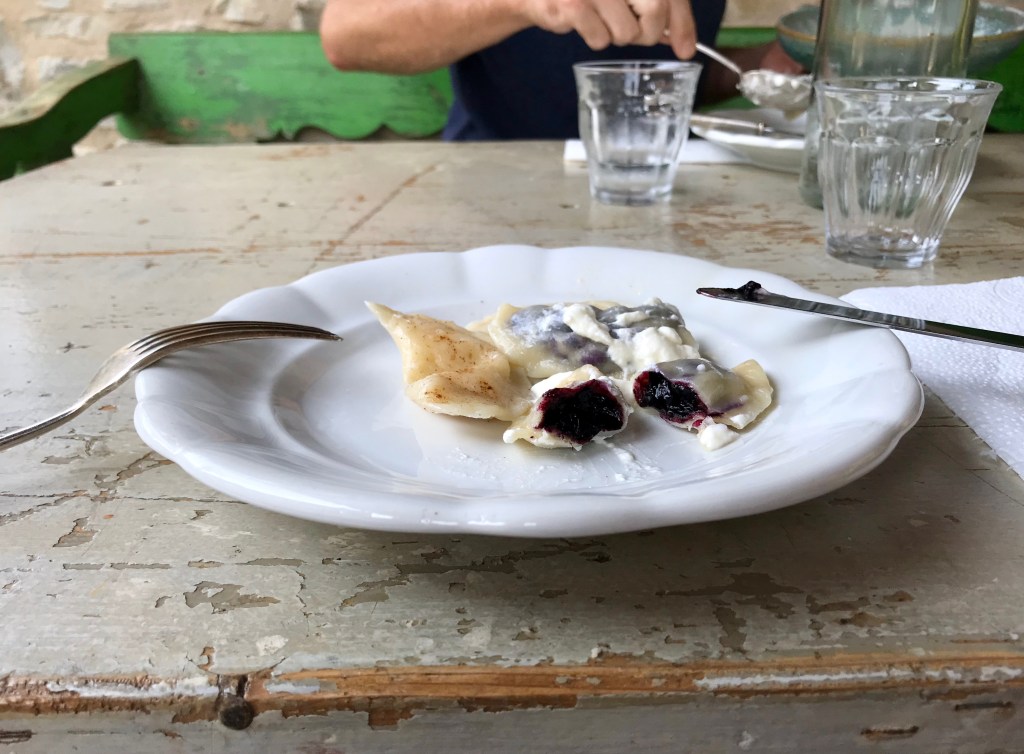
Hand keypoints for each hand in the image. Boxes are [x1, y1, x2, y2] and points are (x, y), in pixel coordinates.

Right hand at [526, 0, 695, 58]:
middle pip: (655, 12)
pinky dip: (595, 38)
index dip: (682, 22)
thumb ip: (651, 8)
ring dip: (616, 35)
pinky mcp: (575, 6)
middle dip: (648, 33)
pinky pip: (601, 40)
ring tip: (600, 19)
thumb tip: (680, 38)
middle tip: (633, 32)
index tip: (686, 49)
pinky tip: (583, 22)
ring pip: (627, 32)